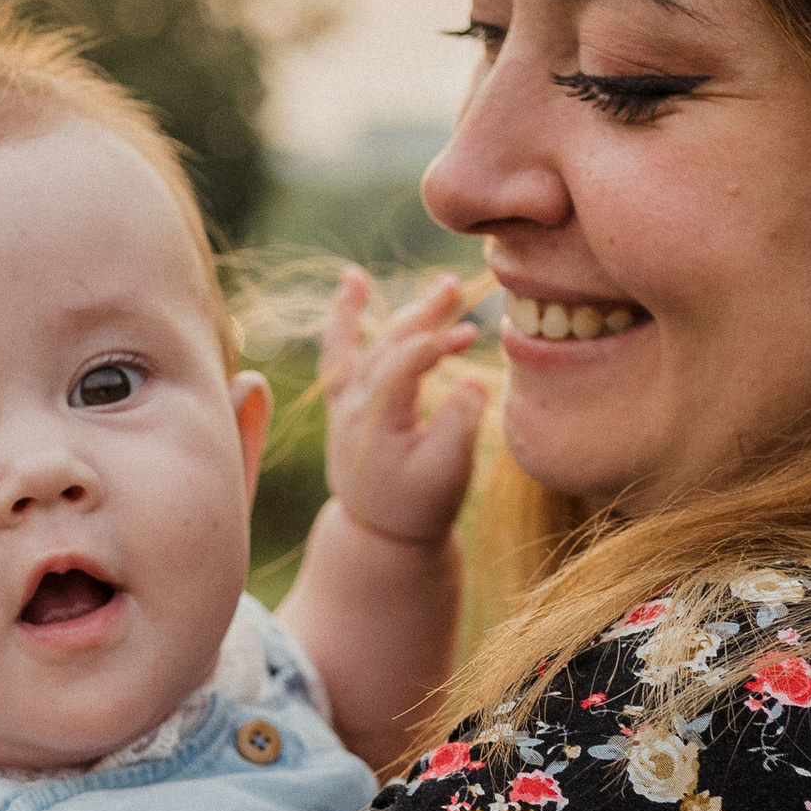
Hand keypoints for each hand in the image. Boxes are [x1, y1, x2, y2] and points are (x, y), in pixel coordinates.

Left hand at [319, 267, 487, 546]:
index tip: (469, 334)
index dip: (434, 345)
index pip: (402, 367)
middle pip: (382, 348)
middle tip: (450, 286)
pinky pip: (337, 354)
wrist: (382, 532)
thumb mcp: (449, 472)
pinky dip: (343, 320)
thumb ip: (459, 425)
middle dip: (417, 316)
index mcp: (375, 423)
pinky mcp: (343, 402)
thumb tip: (473, 379)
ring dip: (379, 313)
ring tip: (375, 278)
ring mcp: (342, 404)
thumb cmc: (422, 505)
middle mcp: (350, 409)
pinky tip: (351, 284)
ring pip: (359, 347)